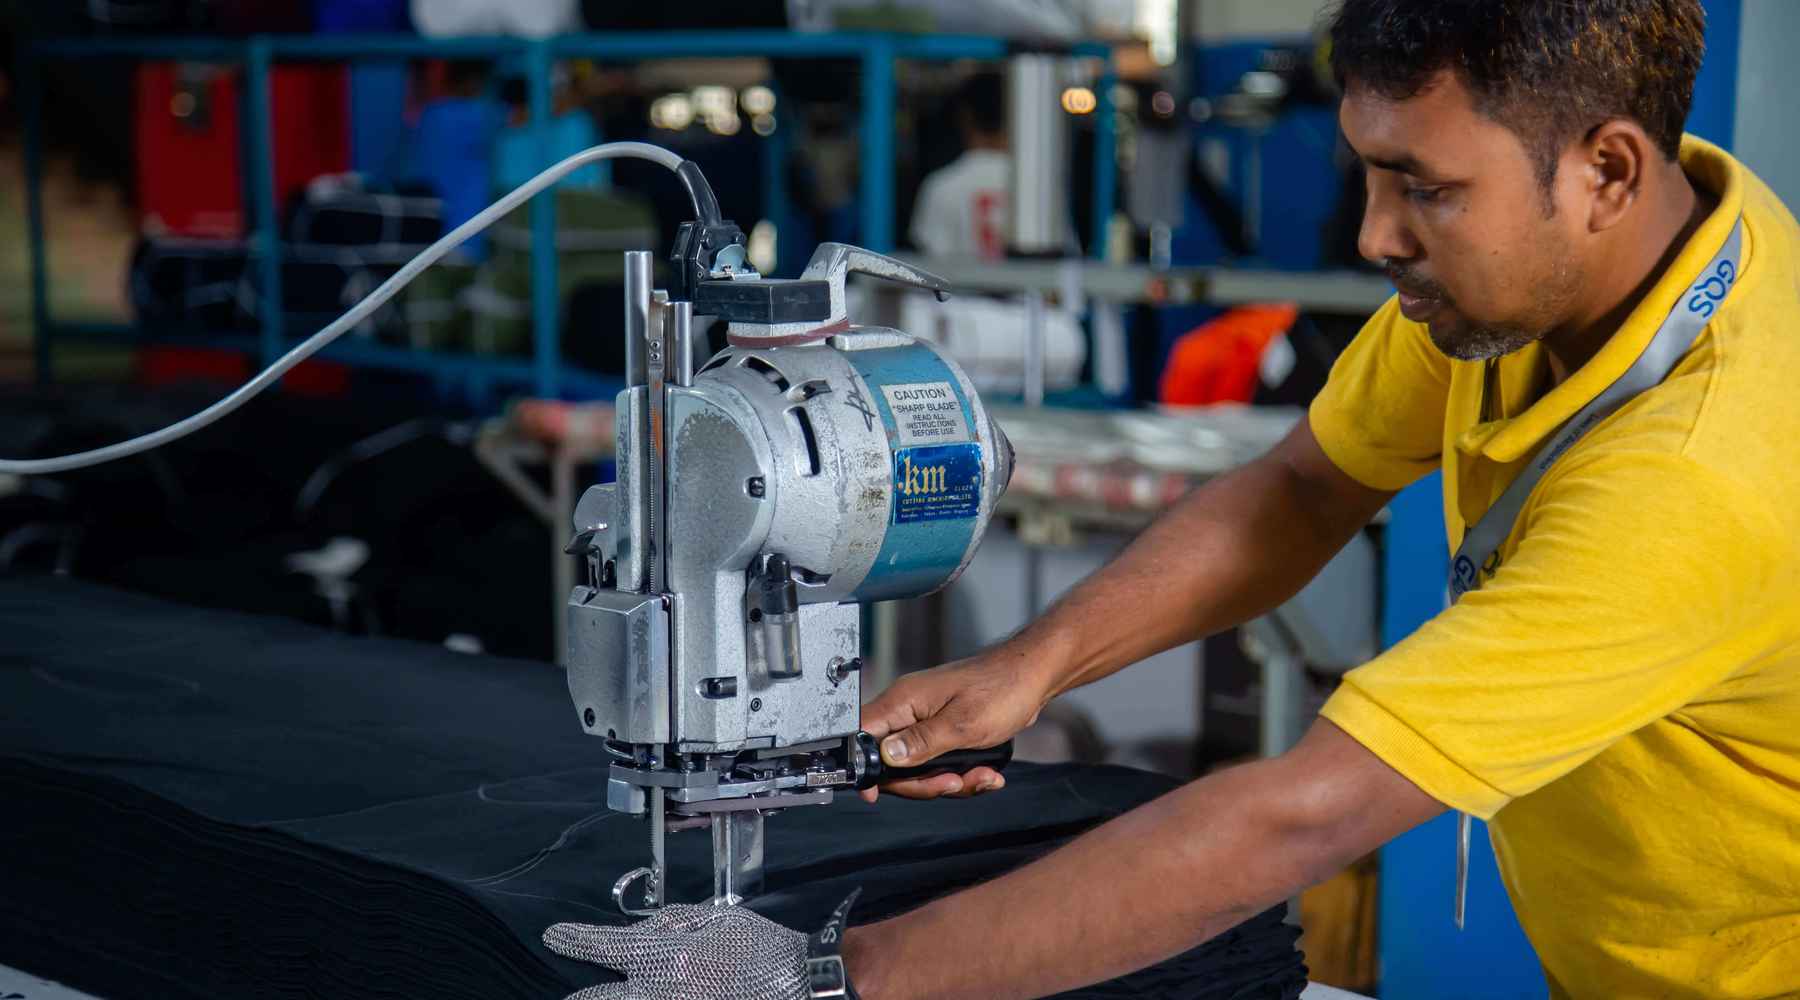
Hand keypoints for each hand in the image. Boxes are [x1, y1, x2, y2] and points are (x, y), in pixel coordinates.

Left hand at [544, 904, 808, 999]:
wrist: (800, 986)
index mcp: (667, 957)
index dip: (575, 940)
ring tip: (604, 995)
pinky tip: (654, 996)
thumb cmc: (764, 950)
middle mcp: (661, 993)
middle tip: (571, 996)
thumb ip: (674, 923)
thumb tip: (642, 931)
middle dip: (582, 997)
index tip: (555, 936)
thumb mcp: (718, 919)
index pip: (606, 946)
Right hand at [859, 646, 1057, 800]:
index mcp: (903, 701)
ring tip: (981, 777)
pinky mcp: (942, 731)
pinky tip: (985, 773)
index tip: (875, 793)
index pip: (861, 735)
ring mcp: (925, 721)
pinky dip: (962, 774)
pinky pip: (939, 764)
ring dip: (949, 781)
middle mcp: (908, 710)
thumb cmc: (1002, 689)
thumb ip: (921, 743)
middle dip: (924, 783)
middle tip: (953, 783)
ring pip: (918, 769)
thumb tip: (886, 757)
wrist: (1032, 677)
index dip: (863, 767)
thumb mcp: (962, 724)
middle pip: (891, 763)